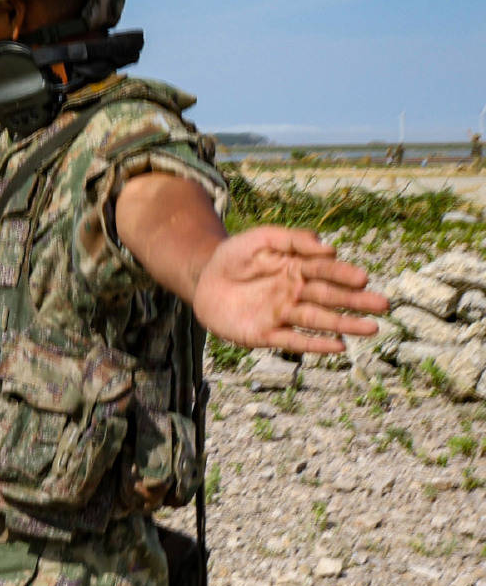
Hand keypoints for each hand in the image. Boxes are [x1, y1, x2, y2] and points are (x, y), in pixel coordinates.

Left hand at [190, 227, 389, 353]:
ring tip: (372, 328)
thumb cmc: (235, 256)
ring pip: (318, 320)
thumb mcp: (260, 238)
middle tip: (383, 305)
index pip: (325, 270)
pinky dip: (315, 344)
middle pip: (329, 297)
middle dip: (355, 302)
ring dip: (345, 325)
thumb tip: (328, 247)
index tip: (362, 278)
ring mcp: (282, 314)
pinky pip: (293, 341)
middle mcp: (295, 292)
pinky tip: (338, 346)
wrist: (203, 279)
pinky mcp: (265, 334)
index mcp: (297, 268)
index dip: (342, 274)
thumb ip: (291, 239)